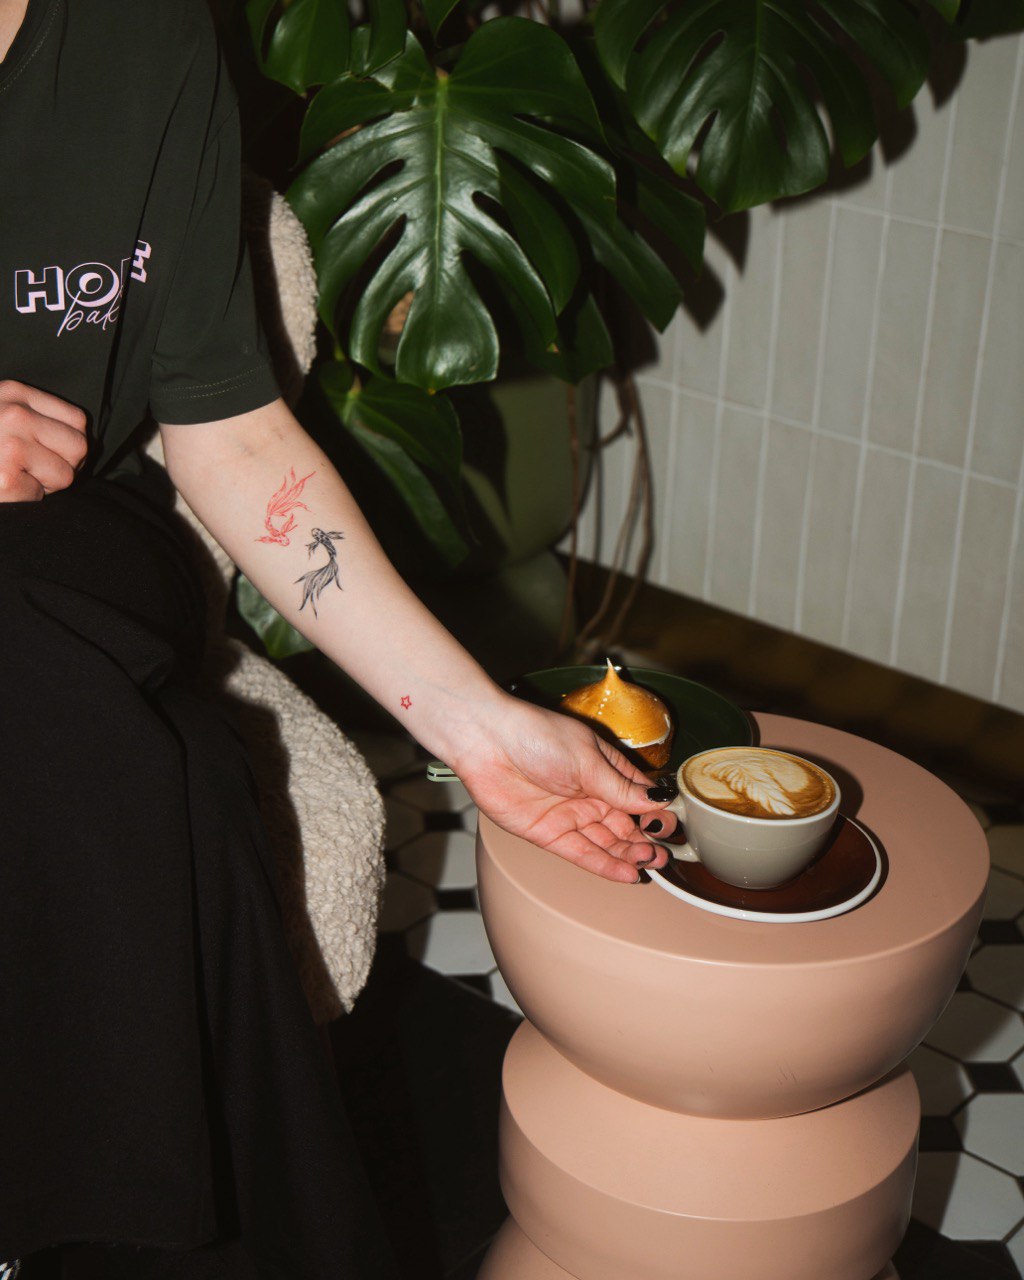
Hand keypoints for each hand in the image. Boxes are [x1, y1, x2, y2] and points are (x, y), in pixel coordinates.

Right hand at [0, 380, 87, 500]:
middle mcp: (14, 414)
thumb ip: (34, 417)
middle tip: (35, 470)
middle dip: (64, 466)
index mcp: (14, 393)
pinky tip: (2, 487)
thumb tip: (83, 441)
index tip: (51, 452)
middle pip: (79, 447)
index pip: (78, 420)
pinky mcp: (6, 478)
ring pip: (65, 475)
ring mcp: (10, 445)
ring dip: (45, 484)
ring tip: (16, 475)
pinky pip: (39, 496)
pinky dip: (24, 498)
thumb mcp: (1, 414)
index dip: (70, 443)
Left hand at [454, 699, 674, 882]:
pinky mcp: (548, 833)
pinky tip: (627, 873)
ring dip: (629, 854)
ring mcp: (569, 815)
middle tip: (662, 854)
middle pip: (625, 824)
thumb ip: (621, 789)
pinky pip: (582, 853)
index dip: (656, 812)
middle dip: (645, 840)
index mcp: (604, 768)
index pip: (638, 795)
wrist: (487, 741)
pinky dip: (604, 864)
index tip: (672, 827)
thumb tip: (658, 802)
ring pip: (607, 842)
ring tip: (650, 864)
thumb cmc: (536, 736)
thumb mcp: (588, 761)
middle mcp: (589, 793)